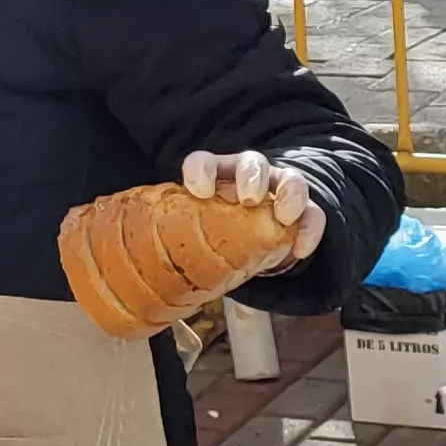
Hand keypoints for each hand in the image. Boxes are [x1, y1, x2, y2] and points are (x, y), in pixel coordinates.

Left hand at [181, 149, 324, 269]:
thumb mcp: (193, 234)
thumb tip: (133, 283)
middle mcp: (245, 177)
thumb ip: (174, 246)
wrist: (252, 238)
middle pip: (250, 163)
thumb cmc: (213, 234)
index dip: (200, 171)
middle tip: (248, 198)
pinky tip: (300, 249)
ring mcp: (277, 190)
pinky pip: (312, 213)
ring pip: (288, 177)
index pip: (204, 163)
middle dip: (251, 175)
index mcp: (213, 178)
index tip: (197, 190)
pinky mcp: (301, 211)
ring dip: (288, 192)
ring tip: (283, 214)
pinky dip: (309, 229)